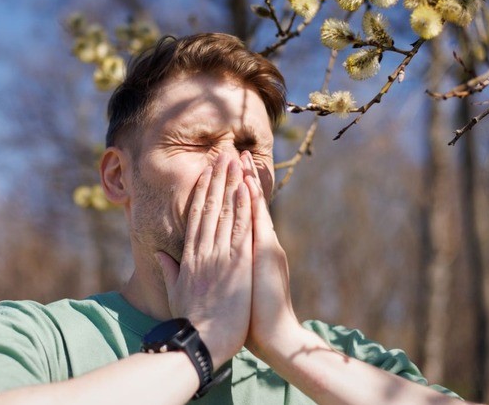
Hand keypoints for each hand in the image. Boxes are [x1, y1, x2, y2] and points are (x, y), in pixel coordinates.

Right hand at [157, 152, 252, 366]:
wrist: (204, 342)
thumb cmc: (190, 322)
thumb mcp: (175, 293)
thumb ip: (169, 270)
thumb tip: (160, 254)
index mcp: (189, 257)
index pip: (196, 216)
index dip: (202, 192)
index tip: (206, 174)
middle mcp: (203, 251)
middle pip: (210, 207)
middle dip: (217, 180)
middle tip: (223, 155)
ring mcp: (220, 256)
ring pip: (225, 212)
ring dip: (231, 185)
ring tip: (236, 162)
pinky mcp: (237, 264)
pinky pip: (241, 230)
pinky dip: (243, 208)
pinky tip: (246, 188)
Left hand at [240, 151, 301, 357]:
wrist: (274, 336)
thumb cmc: (252, 318)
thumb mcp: (238, 288)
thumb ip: (228, 270)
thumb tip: (214, 260)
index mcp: (248, 252)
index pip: (239, 215)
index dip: (232, 192)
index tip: (224, 172)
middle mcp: (259, 245)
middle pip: (247, 205)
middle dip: (239, 178)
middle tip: (235, 151)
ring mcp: (264, 248)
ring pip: (253, 208)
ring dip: (246, 181)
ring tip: (241, 156)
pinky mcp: (266, 255)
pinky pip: (257, 223)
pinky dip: (253, 203)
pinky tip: (248, 183)